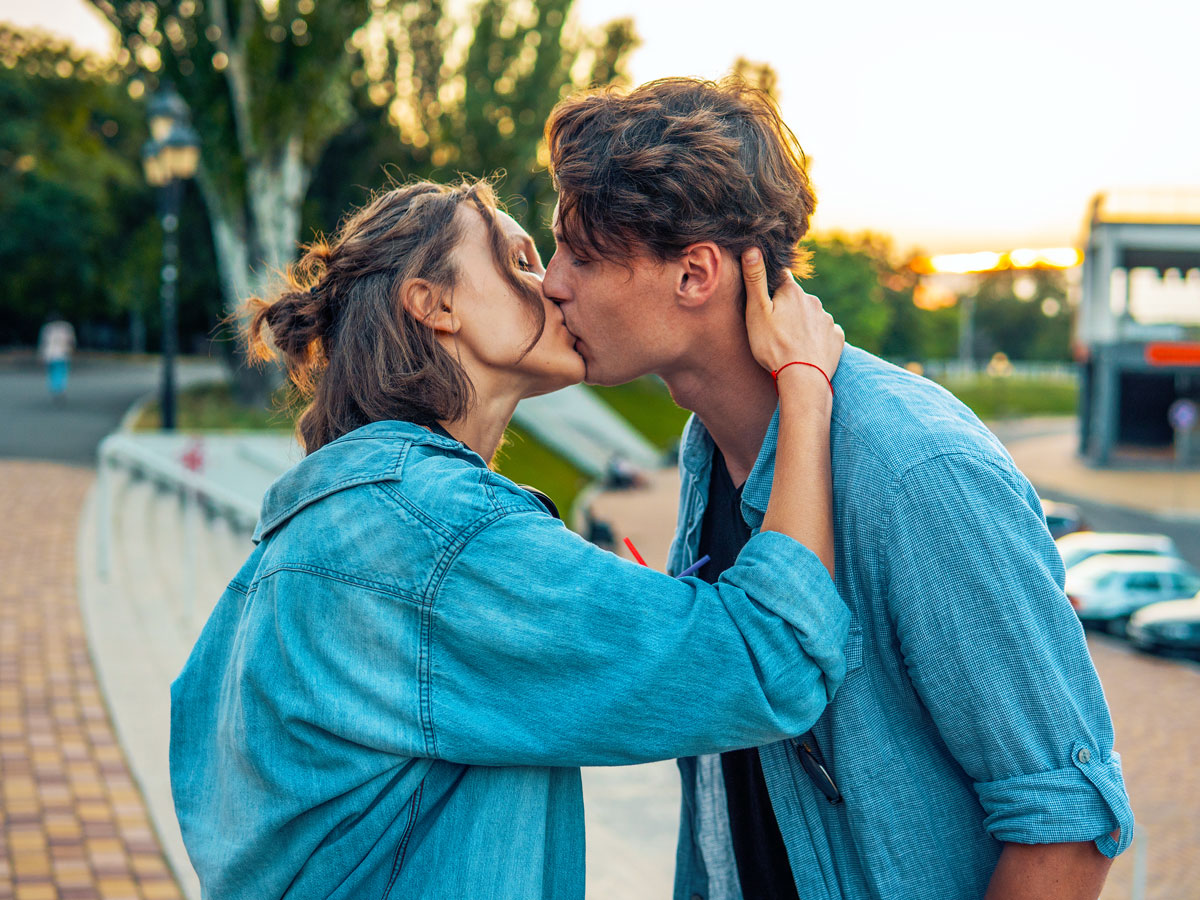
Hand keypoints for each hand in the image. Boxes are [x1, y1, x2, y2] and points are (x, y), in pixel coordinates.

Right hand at [743, 248, 843, 383]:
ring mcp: (828, 320)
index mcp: (793, 292)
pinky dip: (817, 338)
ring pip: (812, 316)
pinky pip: (826, 332)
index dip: (772, 285)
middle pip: (797, 298)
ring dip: (802, 323)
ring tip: (790, 342)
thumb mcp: (757, 311)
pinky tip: (807, 350)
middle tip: (774, 327)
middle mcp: (814, 301)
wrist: (803, 378)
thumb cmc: (773, 346)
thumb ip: (755, 279)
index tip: (765, 298)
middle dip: (787, 307)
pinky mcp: (837, 338)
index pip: (782, 277)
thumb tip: (752, 248)